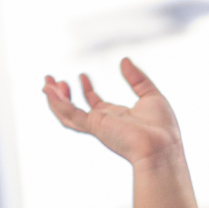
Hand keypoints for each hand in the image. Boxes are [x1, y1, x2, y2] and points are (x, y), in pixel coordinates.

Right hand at [44, 58, 180, 163]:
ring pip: (67, 114)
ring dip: (55, 100)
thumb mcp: (151, 95)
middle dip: (62, 96)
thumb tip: (124, 60)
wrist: (161, 146)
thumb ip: (136, 79)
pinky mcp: (94, 126)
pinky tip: (50, 91)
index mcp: (117, 118)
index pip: (95, 104)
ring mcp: (97, 126)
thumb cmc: (162, 128)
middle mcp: (104, 123)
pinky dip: (58, 103)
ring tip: (46, 84)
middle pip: (76, 110)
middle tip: (51, 80)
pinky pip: (70, 114)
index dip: (86, 89)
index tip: (83, 75)